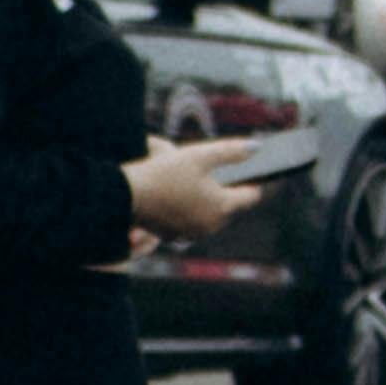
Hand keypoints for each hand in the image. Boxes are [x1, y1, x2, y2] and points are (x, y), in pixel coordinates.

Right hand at [117, 135, 267, 239]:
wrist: (125, 196)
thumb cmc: (164, 173)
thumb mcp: (200, 155)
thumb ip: (232, 151)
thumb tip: (257, 148)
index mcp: (222, 207)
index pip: (252, 195)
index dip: (258, 181)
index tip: (260, 172)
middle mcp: (211, 226)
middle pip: (230, 206)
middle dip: (228, 190)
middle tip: (223, 172)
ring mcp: (192, 234)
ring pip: (209, 215)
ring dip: (208, 201)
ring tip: (199, 182)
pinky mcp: (173, 237)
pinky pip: (189, 222)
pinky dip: (189, 210)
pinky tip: (178, 195)